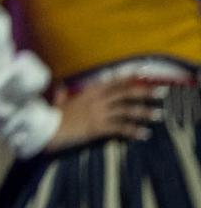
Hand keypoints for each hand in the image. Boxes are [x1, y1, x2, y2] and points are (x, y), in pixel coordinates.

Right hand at [47, 77, 167, 150]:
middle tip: (160, 92)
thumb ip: (62, 93)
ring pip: (126, 110)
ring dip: (143, 112)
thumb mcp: (58, 100)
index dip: (129, 77)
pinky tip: (144, 134)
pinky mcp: (99, 127)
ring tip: (157, 115)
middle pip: (124, 93)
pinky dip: (133, 131)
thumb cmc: (52, 113)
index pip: (113, 81)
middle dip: (144, 92)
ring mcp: (99, 113)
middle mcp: (96, 99)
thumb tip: (60, 86)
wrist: (48, 127)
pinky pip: (120, 128)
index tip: (143, 73)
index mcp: (89, 91)